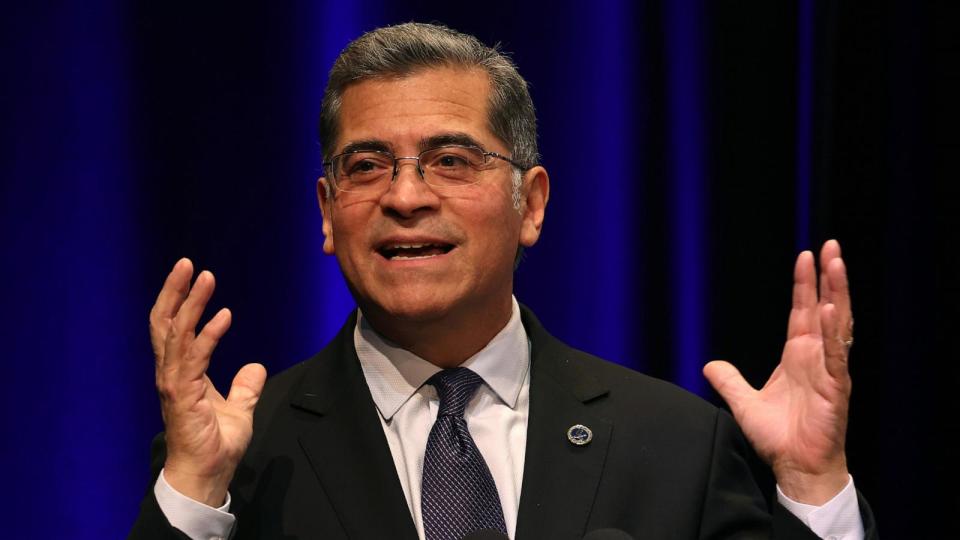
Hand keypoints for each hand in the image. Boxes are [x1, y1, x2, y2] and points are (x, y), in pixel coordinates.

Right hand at [149, 258, 266, 505]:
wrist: (207, 474)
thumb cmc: (216, 445)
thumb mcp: (239, 409)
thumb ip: (245, 387)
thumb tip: (256, 367)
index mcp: (181, 371)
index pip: (173, 327)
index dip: (180, 299)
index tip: (192, 274)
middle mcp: (171, 372)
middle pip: (165, 322)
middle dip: (175, 290)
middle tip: (188, 263)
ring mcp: (175, 382)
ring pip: (177, 333)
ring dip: (191, 303)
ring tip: (205, 276)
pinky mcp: (183, 395)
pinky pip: (194, 358)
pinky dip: (208, 334)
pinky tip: (224, 316)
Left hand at [703, 240, 853, 504]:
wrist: (795, 466)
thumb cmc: (779, 437)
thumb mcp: (743, 403)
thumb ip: (729, 380)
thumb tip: (709, 365)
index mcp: (799, 355)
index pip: (803, 310)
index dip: (805, 284)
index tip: (806, 256)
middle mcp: (817, 357)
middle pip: (825, 307)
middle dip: (829, 276)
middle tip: (830, 246)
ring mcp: (829, 370)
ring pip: (838, 324)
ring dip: (838, 293)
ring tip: (836, 264)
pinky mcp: (836, 387)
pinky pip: (836, 355)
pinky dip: (834, 332)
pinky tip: (832, 310)